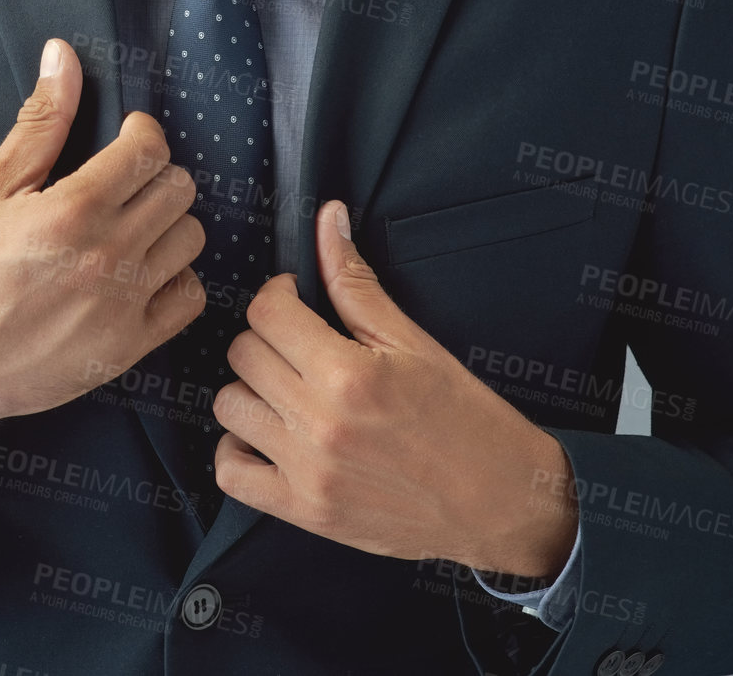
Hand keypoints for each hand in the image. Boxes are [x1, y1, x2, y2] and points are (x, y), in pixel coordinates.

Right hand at [0, 38, 207, 452]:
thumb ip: (41, 122)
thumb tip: (64, 56)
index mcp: (74, 209)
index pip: (149, 150)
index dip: (140, 135)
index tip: (123, 140)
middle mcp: (109, 256)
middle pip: (178, 190)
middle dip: (155, 175)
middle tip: (122, 183)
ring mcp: (124, 306)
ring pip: (190, 240)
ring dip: (167, 225)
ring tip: (129, 228)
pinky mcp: (129, 347)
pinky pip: (190, 299)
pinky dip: (175, 281)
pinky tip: (141, 274)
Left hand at [211, 200, 578, 577]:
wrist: (502, 503)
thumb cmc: (467, 421)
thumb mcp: (414, 342)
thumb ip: (356, 282)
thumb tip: (328, 221)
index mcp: (349, 375)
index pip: (267, 313)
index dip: (278, 295)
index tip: (297, 300)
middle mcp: (320, 425)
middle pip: (244, 355)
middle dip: (267, 338)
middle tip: (300, 343)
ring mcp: (307, 473)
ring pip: (229, 407)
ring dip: (252, 389)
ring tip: (288, 388)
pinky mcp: (304, 512)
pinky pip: (230, 475)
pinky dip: (237, 450)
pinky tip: (268, 434)